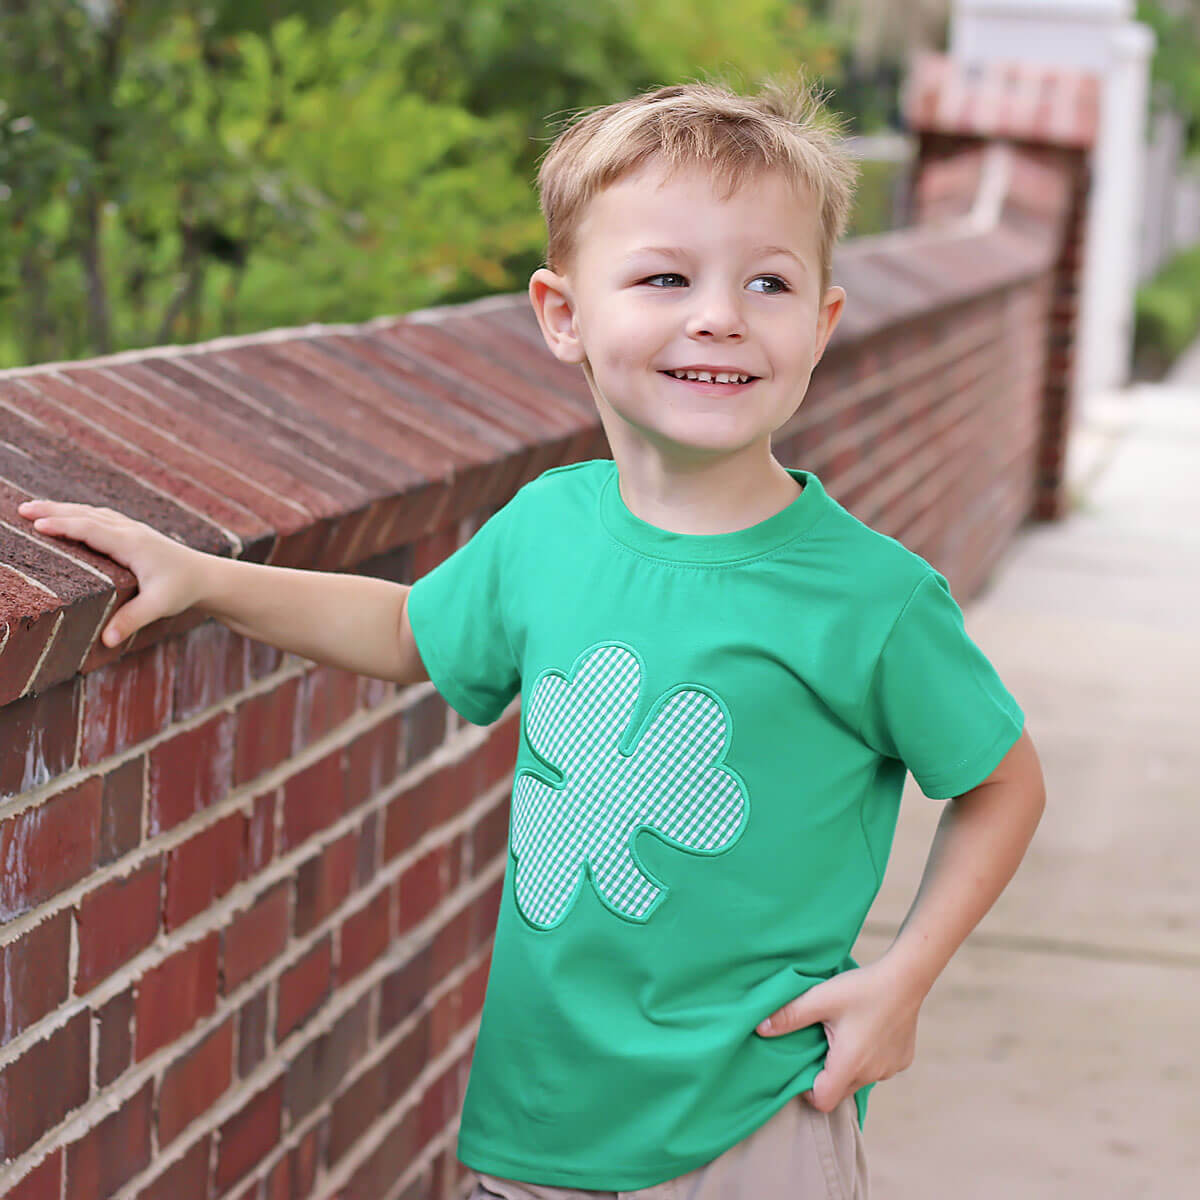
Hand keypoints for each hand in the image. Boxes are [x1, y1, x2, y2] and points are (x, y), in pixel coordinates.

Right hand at [17, 499, 204, 647]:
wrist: (208, 577)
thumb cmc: (183, 590)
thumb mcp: (160, 606)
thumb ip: (132, 620)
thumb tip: (106, 640)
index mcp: (133, 545)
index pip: (92, 530)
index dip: (64, 526)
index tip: (37, 524)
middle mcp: (131, 531)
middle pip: (87, 515)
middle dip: (54, 511)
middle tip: (22, 509)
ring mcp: (133, 529)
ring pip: (93, 513)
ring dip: (64, 509)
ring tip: (34, 509)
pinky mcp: (135, 533)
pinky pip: (101, 517)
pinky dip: (80, 513)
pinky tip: (69, 515)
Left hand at [755, 957, 922, 1111]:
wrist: (905, 977)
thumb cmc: (861, 988)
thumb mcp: (820, 998)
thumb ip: (790, 1015)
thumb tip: (760, 1028)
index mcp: (849, 1064)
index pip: (822, 1102)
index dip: (807, 1090)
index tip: (803, 1067)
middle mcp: (872, 1074)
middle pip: (840, 1092)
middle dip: (826, 1077)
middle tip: (819, 1046)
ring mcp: (890, 1069)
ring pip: (860, 1080)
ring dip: (848, 1066)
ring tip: (841, 1035)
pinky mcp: (902, 1060)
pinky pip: (878, 1069)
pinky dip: (868, 1058)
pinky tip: (865, 1030)